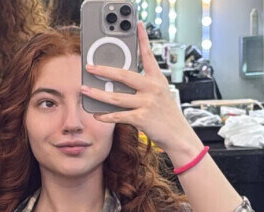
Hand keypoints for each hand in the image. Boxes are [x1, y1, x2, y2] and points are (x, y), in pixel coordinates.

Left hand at [80, 22, 202, 161]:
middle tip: (90, 66)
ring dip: (98, 94)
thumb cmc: (167, 115)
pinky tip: (97, 114)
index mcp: (157, 79)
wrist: (178, 135)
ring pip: (116, 97)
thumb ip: (143, 87)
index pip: (148, 55)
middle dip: (104, 70)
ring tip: (85, 89)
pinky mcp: (142, 119)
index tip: (138, 25)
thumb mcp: (159, 95)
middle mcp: (152, 88)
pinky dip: (106, 116)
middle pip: (124, 75)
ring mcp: (147, 103)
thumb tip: (117, 85)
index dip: (143, 39)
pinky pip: (118, 116)